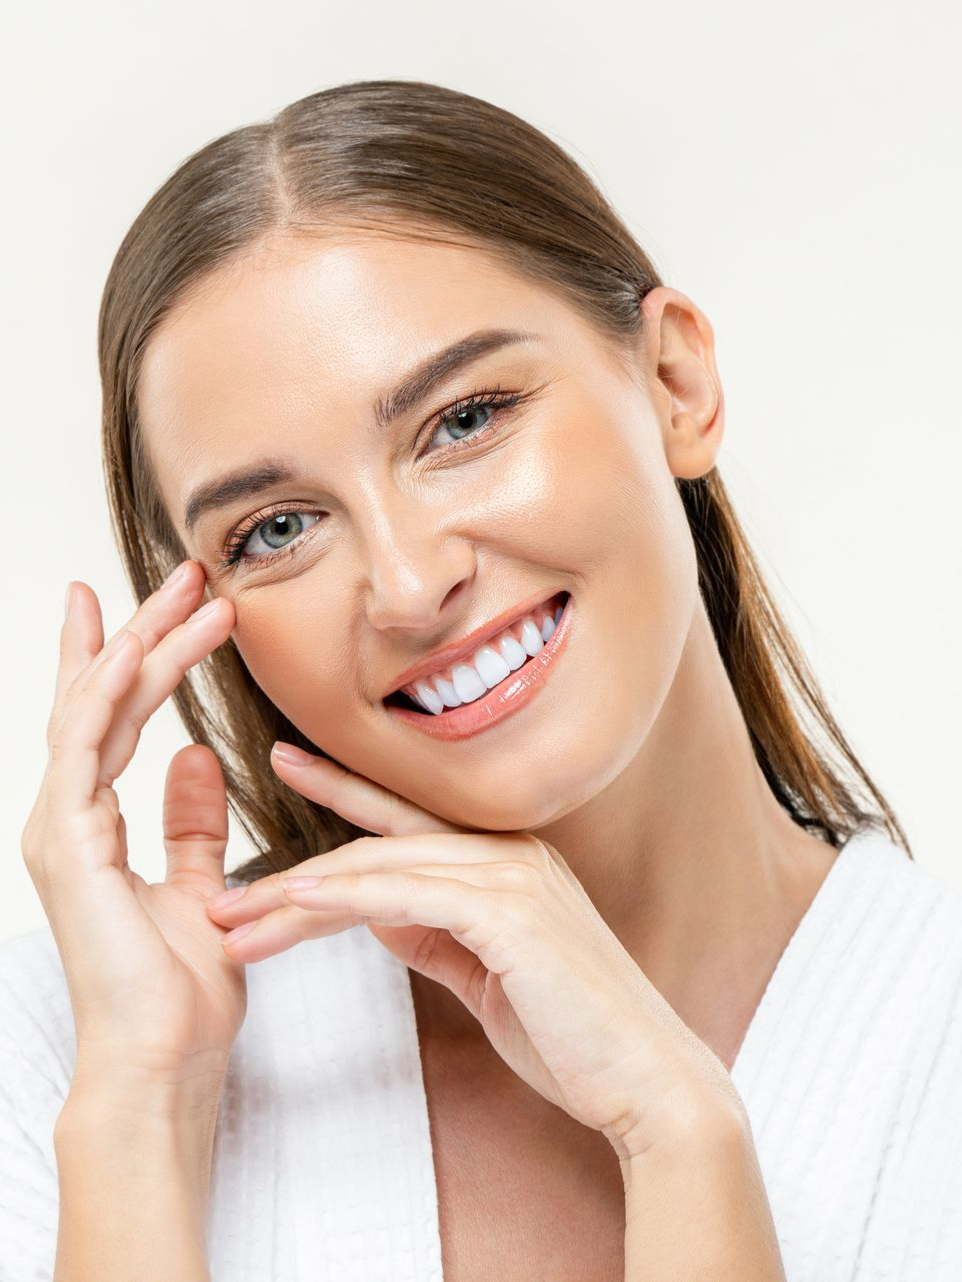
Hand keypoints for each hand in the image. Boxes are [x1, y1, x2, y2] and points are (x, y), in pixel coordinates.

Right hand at [21, 563, 246, 1092]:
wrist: (163, 1059)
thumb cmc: (179, 990)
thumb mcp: (199, 887)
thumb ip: (191, 823)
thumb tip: (198, 757)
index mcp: (93, 825)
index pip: (109, 720)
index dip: (128, 657)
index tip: (154, 605)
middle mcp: (68, 816)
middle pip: (99, 699)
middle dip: (140, 629)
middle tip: (183, 573)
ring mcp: (60, 826)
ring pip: (94, 708)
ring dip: (141, 642)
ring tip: (188, 589)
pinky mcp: (68, 841)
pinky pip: (86, 747)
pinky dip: (110, 692)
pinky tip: (137, 646)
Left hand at [206, 744, 744, 1159]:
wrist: (647, 1081)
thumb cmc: (572, 1035)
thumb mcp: (487, 975)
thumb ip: (436, 935)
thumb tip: (378, 913)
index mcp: (509, 862)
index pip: (406, 823)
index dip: (342, 794)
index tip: (286, 767)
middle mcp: (511, 853)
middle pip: (378, 845)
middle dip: (292, 872)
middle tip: (222, 896)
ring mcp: (514, 876)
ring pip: (382, 867)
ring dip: (298, 896)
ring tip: (235, 919)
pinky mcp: (512, 912)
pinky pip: (410, 895)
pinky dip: (347, 897)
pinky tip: (297, 903)